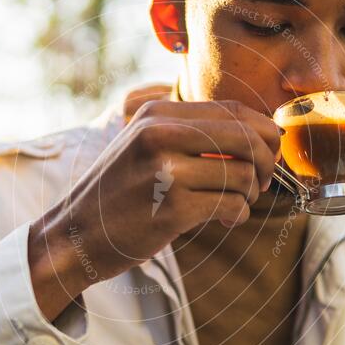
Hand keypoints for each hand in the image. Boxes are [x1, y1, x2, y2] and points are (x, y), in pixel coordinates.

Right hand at [28, 99, 280, 320]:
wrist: (75, 235)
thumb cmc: (120, 193)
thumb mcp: (145, 145)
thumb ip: (192, 133)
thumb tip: (261, 134)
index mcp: (157, 112)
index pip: (234, 109)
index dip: (264, 131)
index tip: (270, 152)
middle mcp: (159, 134)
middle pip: (246, 137)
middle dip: (266, 162)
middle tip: (260, 182)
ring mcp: (164, 171)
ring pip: (242, 175)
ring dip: (250, 194)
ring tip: (236, 204)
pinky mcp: (171, 208)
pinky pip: (231, 205)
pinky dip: (238, 215)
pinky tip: (225, 220)